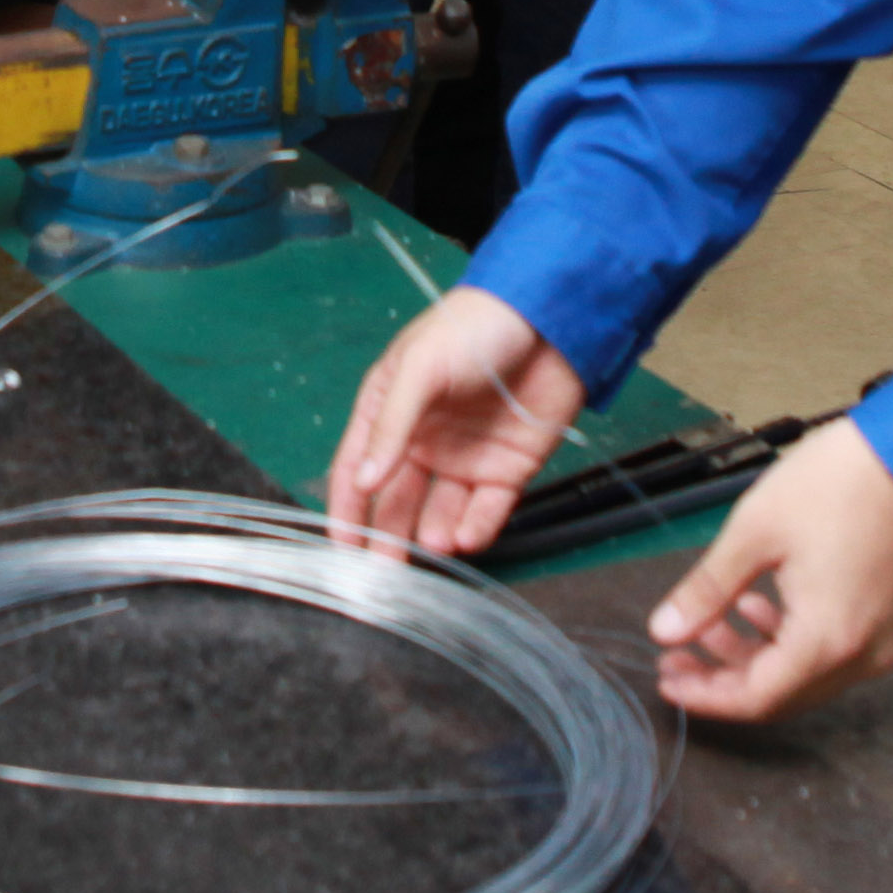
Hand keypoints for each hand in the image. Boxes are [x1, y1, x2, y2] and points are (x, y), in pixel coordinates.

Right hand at [327, 287, 586, 555]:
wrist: (550, 320)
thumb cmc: (473, 328)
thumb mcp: (421, 368)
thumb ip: (392, 426)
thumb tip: (363, 482)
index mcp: (391, 410)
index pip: (358, 468)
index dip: (348, 507)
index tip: (342, 548)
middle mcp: (424, 441)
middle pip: (397, 500)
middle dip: (389, 536)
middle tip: (386, 572)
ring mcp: (465, 457)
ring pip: (440, 512)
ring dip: (433, 533)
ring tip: (434, 545)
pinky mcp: (507, 469)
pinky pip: (486, 509)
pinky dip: (476, 527)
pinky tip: (467, 537)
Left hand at [643, 421, 892, 722]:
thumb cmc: (835, 484)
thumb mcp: (755, 532)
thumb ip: (707, 591)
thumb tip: (663, 632)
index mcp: (827, 641)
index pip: (756, 699)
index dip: (705, 695)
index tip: (666, 677)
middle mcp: (861, 657)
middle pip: (782, 693)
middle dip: (723, 676)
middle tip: (676, 651)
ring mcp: (883, 642)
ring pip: (805, 674)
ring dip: (753, 655)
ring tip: (711, 620)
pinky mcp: (892, 622)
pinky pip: (832, 652)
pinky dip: (789, 639)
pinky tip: (759, 605)